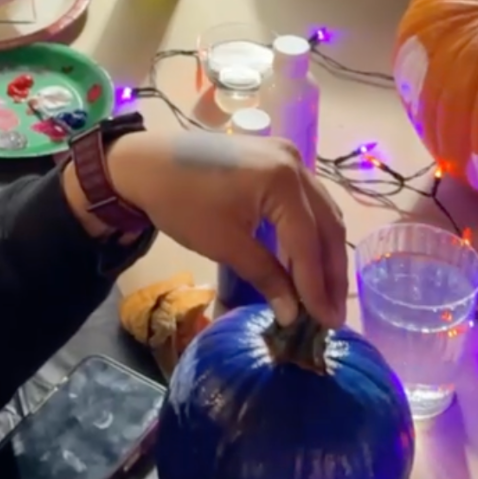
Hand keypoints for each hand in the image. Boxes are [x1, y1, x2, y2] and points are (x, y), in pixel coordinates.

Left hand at [64, 129, 347, 328]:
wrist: (145, 163)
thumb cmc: (180, 203)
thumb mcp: (224, 244)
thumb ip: (265, 276)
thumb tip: (292, 314)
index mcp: (283, 180)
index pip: (308, 242)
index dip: (316, 286)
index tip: (326, 323)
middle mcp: (295, 162)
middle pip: (326, 225)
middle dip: (331, 273)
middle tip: (332, 314)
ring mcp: (288, 155)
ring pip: (322, 212)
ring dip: (325, 252)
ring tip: (323, 293)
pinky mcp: (277, 158)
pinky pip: (305, 199)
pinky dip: (309, 231)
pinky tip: (305, 260)